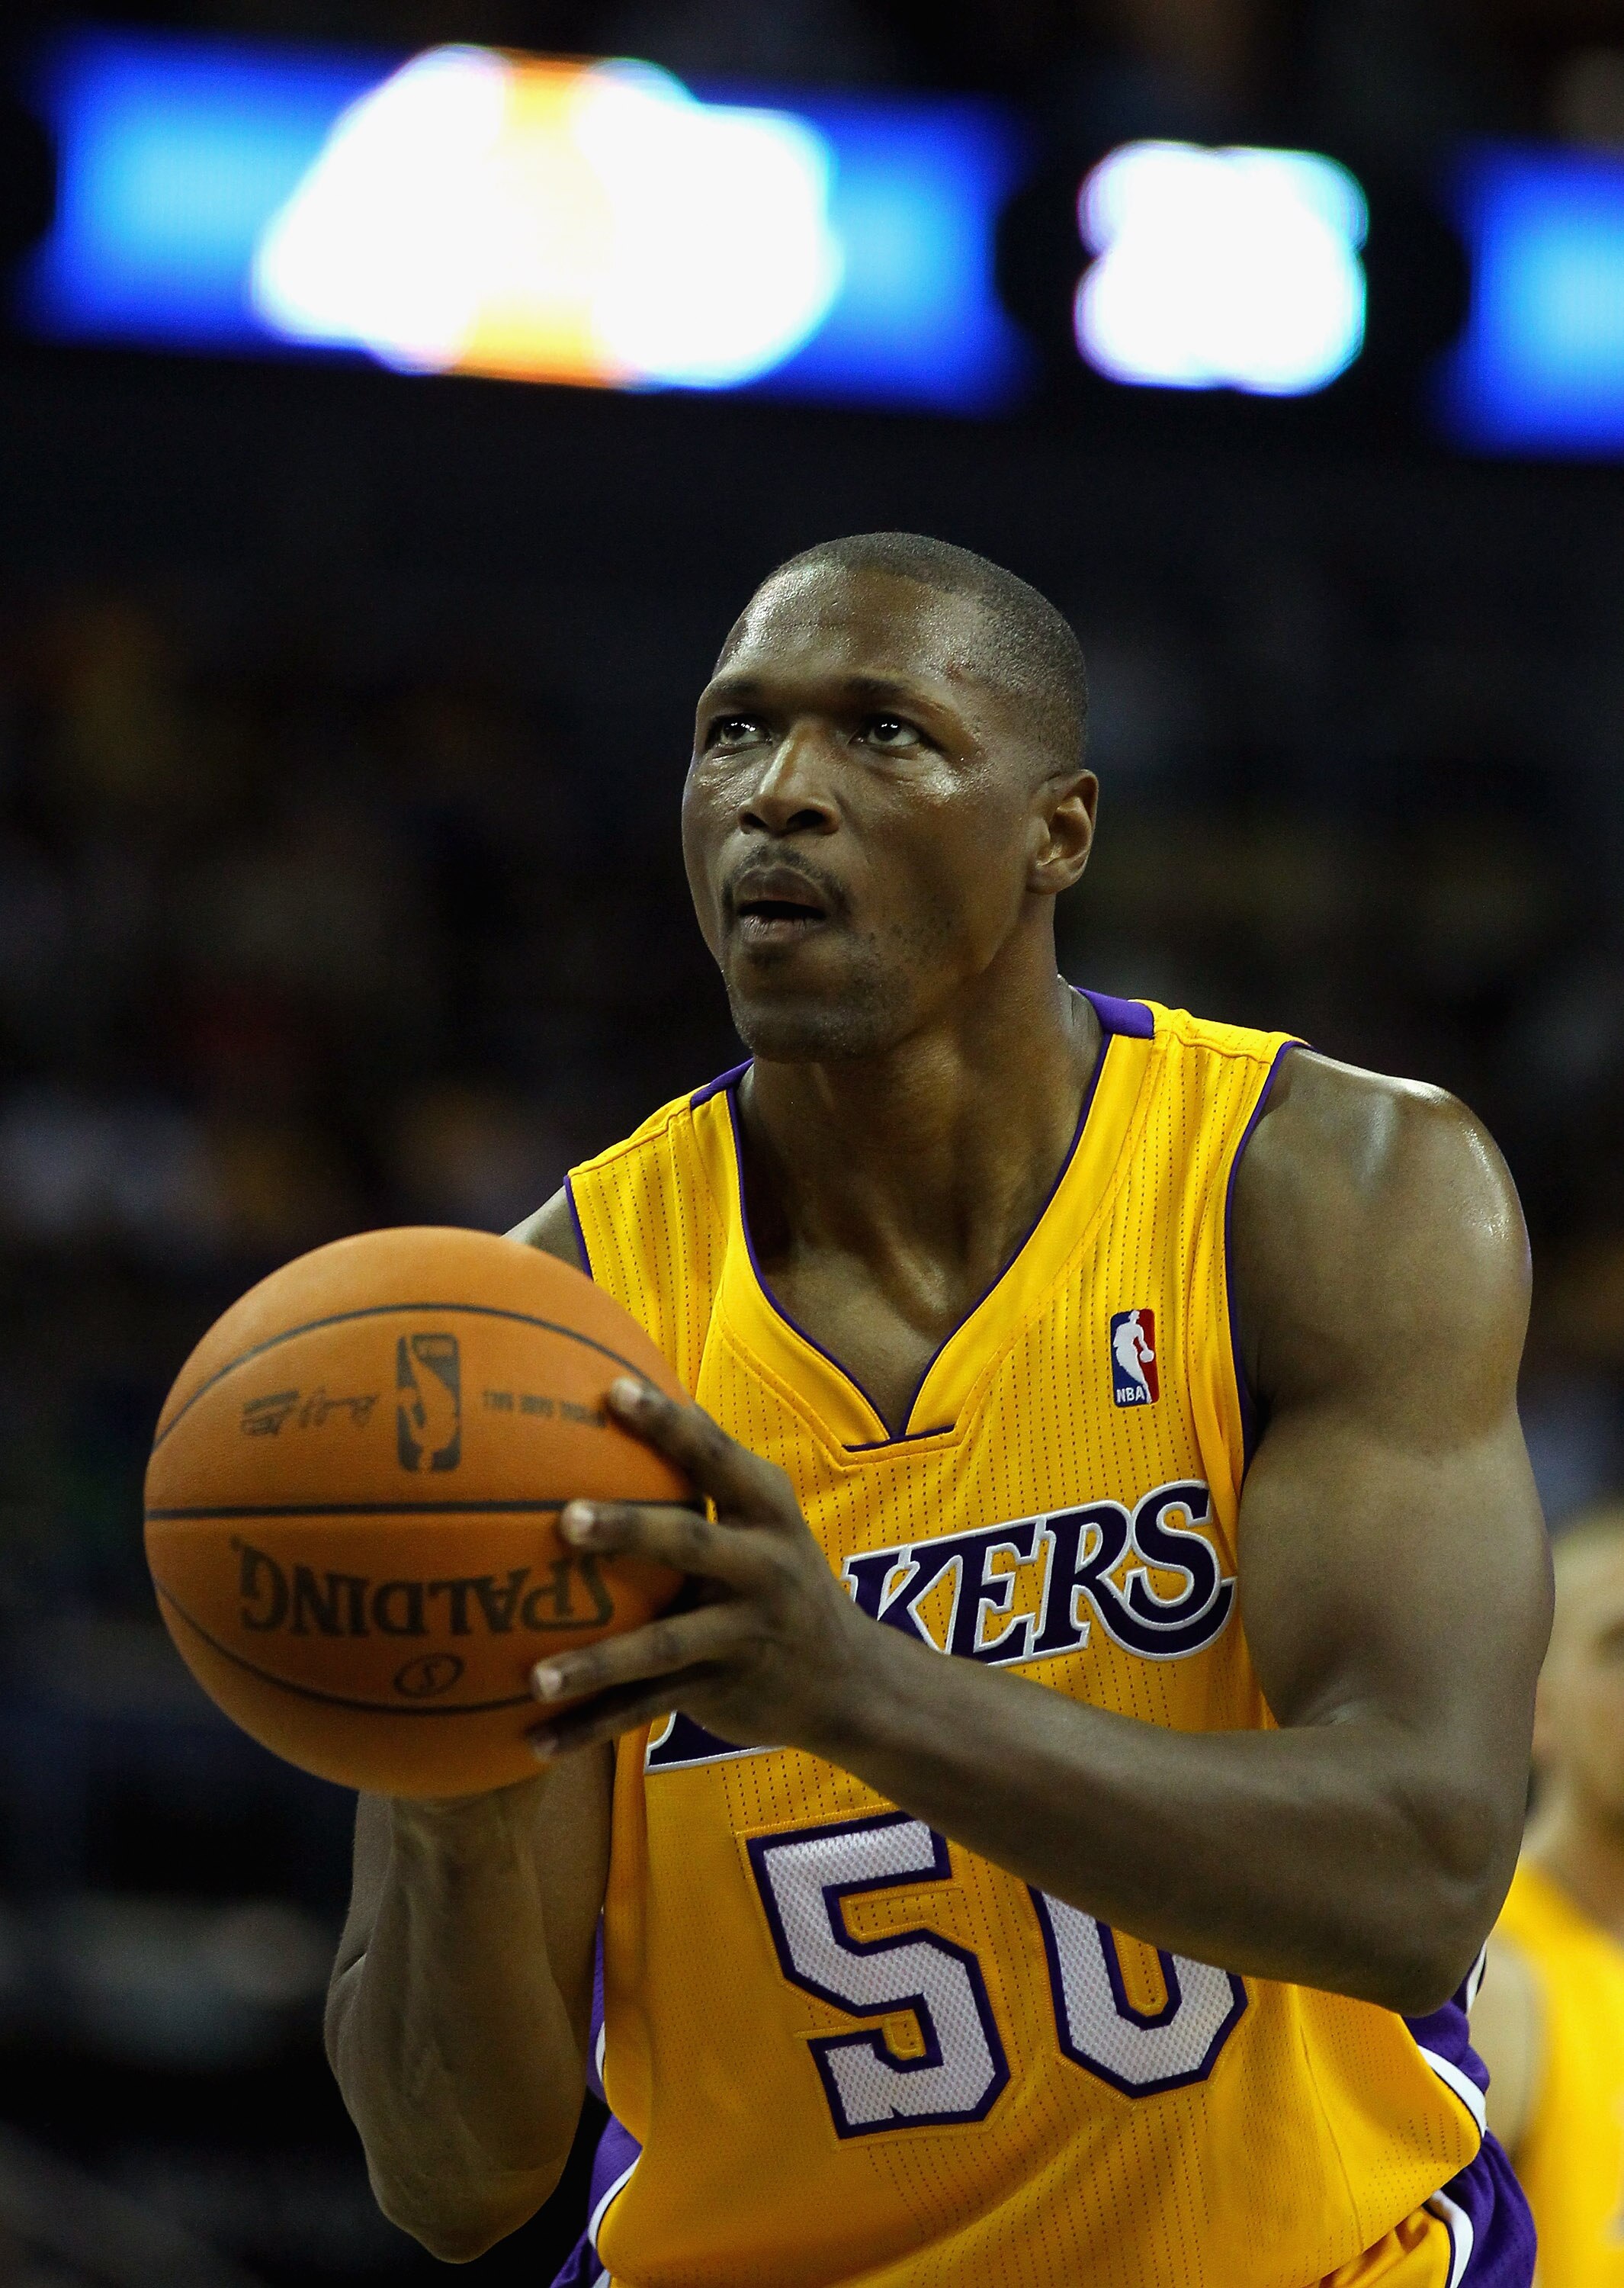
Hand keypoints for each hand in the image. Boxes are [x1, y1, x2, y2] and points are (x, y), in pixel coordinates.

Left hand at [526, 1377, 876, 1760]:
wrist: (848, 1678)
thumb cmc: (778, 1573)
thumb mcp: (763, 1517)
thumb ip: (708, 1469)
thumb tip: (623, 1385)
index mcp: (765, 1510)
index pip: (714, 1456)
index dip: (667, 1424)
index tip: (613, 1393)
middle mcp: (760, 1566)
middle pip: (688, 1543)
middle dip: (627, 1531)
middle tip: (565, 1520)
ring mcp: (742, 1633)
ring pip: (662, 1647)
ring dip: (597, 1662)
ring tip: (535, 1675)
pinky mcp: (720, 1690)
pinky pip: (646, 1711)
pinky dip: (588, 1727)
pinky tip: (532, 1739)